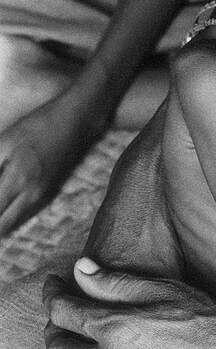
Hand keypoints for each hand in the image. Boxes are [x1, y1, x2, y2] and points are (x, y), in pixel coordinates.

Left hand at [0, 87, 105, 235]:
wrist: (74, 121)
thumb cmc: (37, 126)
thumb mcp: (5, 142)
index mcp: (17, 179)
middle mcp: (30, 194)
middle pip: (2, 226)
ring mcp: (41, 195)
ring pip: (12, 223)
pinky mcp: (47, 192)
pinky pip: (23, 214)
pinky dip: (8, 216)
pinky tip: (1, 206)